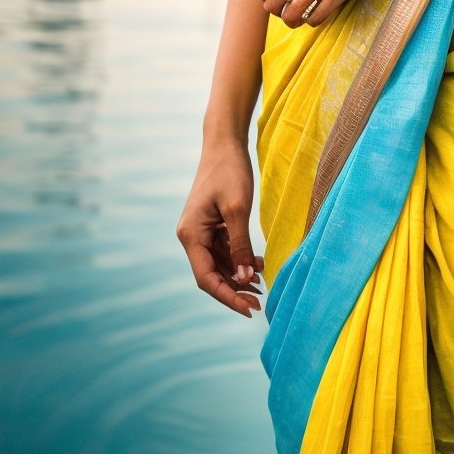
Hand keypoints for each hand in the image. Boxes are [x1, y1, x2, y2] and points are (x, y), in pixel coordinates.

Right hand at [176, 140, 265, 317]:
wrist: (225, 143)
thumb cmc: (230, 171)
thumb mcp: (238, 210)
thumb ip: (240, 245)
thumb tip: (245, 277)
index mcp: (190, 235)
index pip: (206, 278)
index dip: (227, 296)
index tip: (249, 310)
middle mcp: (192, 236)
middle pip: (212, 274)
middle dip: (235, 290)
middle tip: (260, 303)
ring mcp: (201, 231)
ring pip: (219, 264)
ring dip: (239, 276)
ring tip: (263, 285)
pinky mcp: (212, 225)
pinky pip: (224, 250)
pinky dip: (240, 259)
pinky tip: (259, 264)